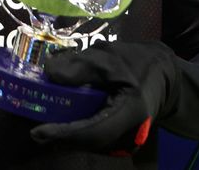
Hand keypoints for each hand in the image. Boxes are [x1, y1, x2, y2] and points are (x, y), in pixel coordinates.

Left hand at [30, 41, 175, 156]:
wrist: (164, 76)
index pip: (94, 131)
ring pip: (90, 143)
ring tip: (45, 123)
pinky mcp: (122, 141)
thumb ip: (79, 65)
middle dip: (61, 136)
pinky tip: (62, 123)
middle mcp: (131, 133)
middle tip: (34, 127)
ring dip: (67, 135)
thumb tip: (49, 73)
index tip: (38, 132)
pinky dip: (77, 133)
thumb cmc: (136, 63)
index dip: (65, 134)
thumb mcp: (108, 56)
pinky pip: (94, 140)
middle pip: (89, 141)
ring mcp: (128, 141)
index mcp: (131, 110)